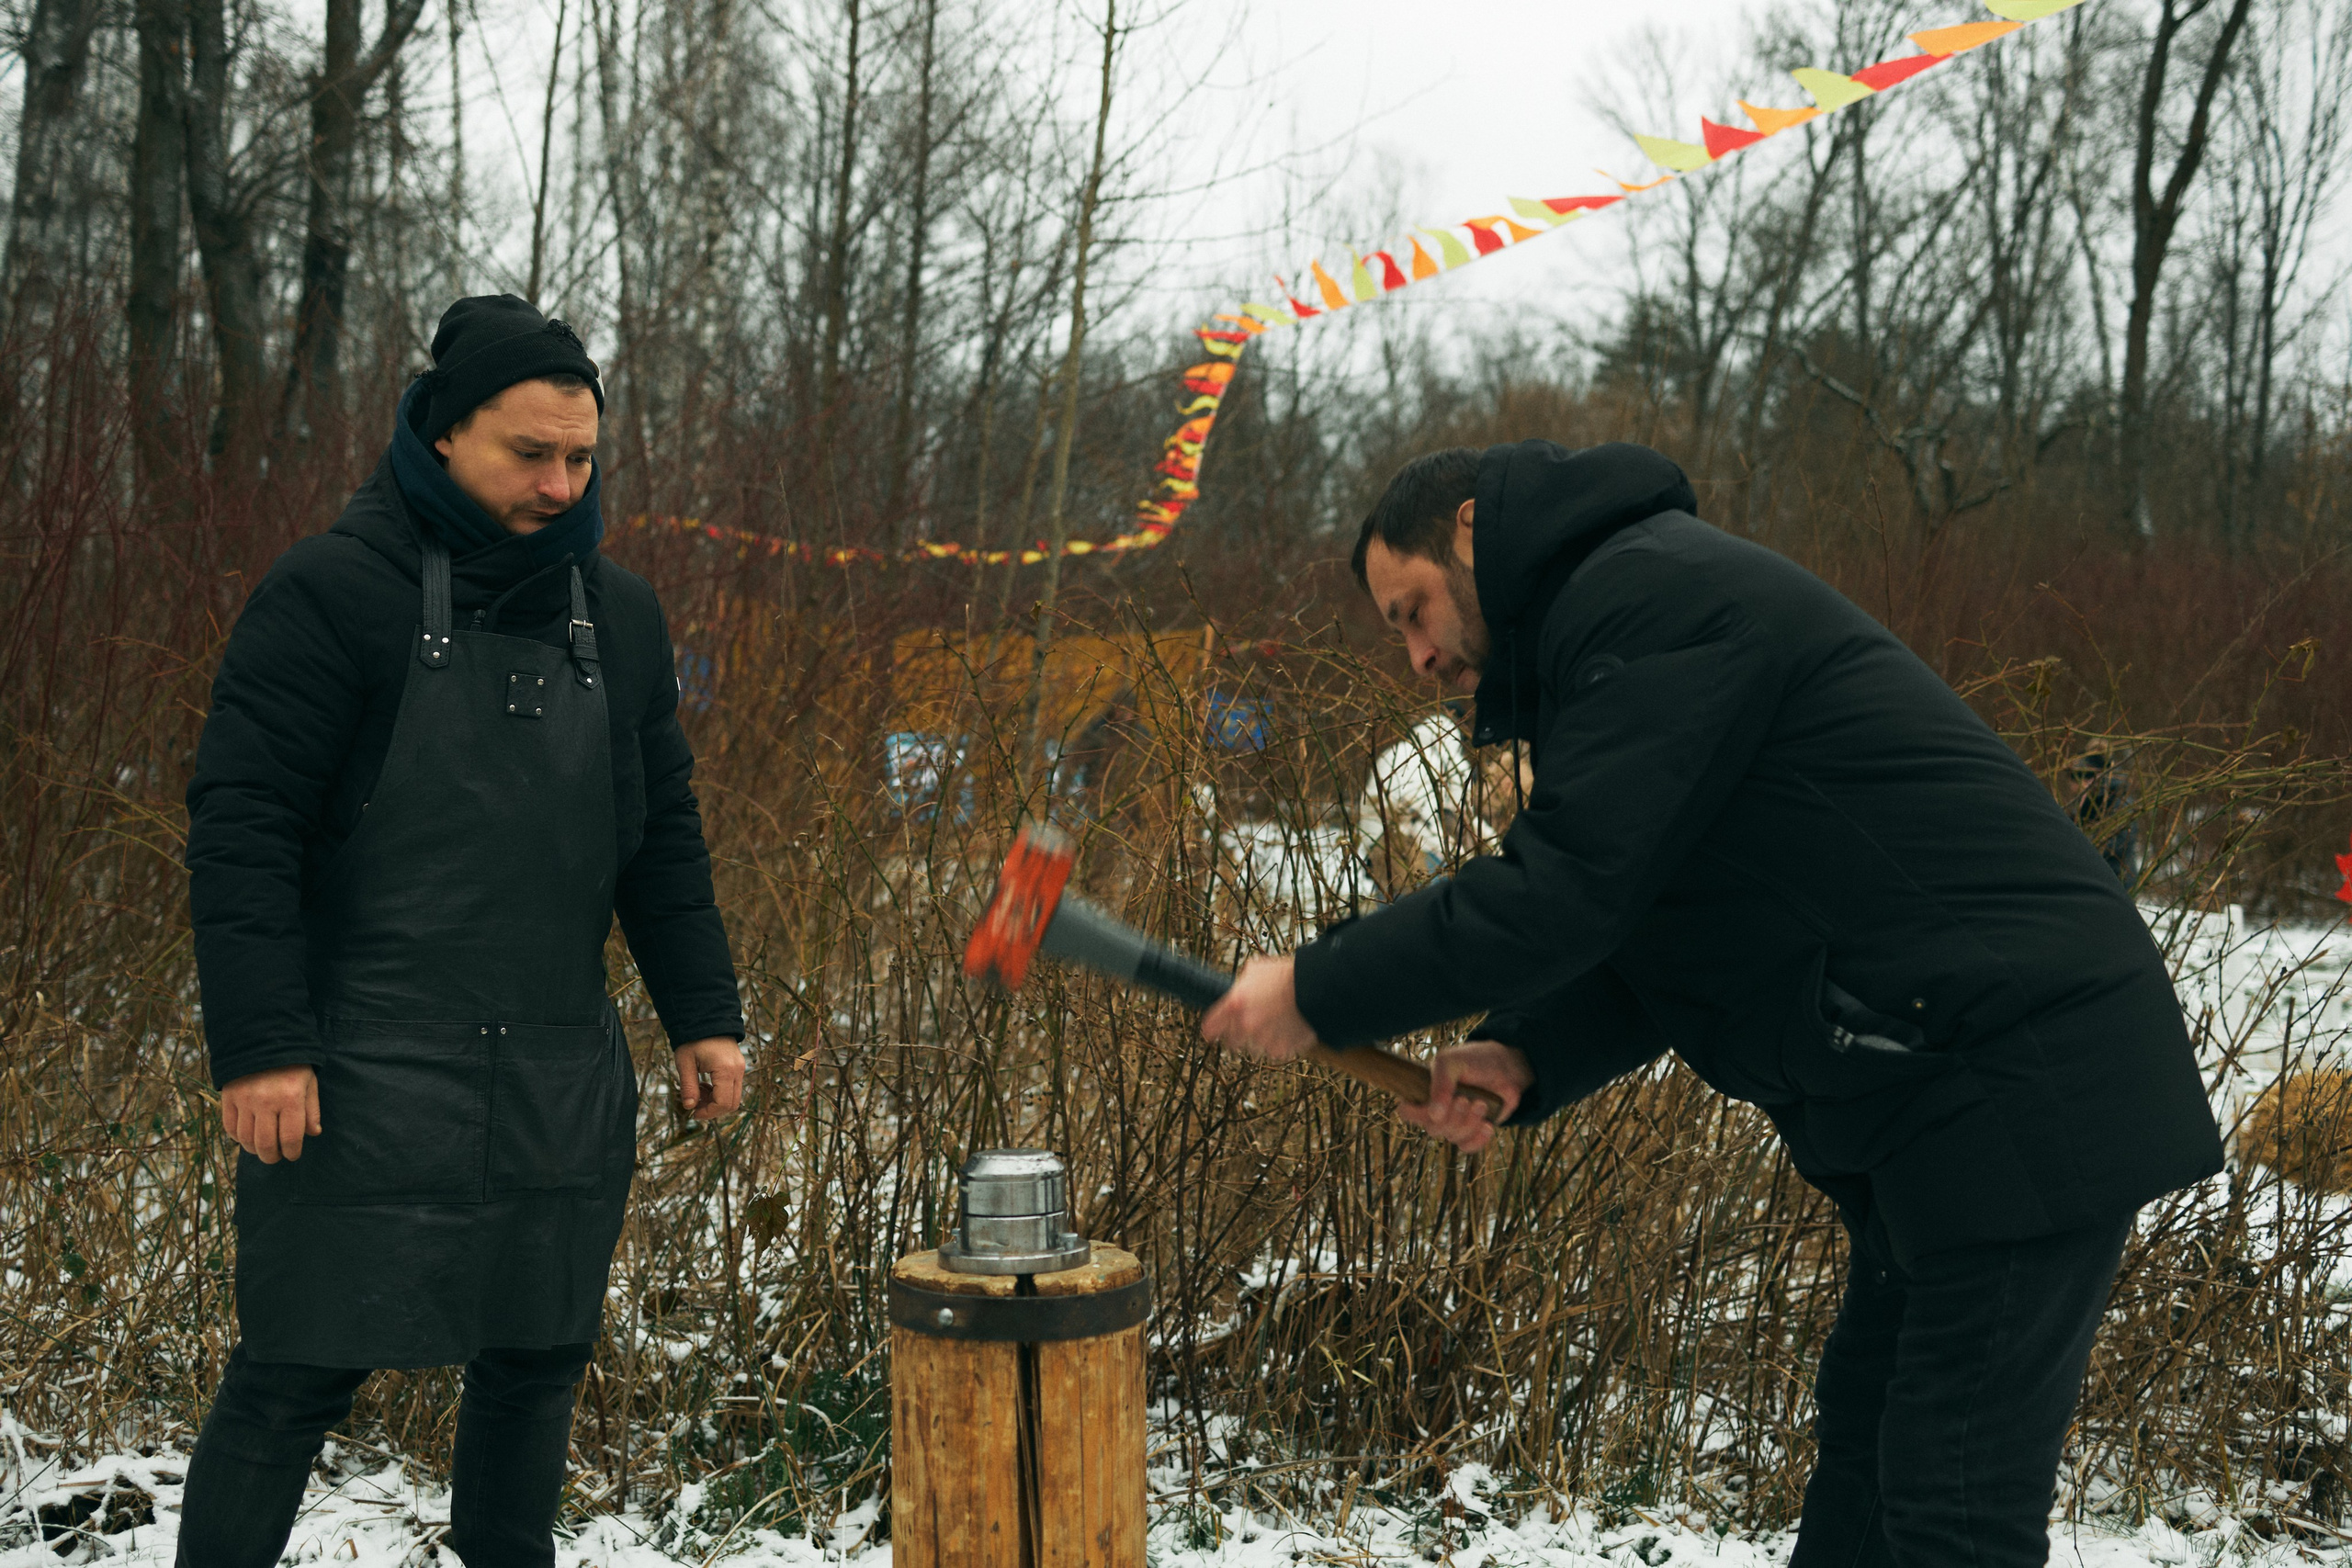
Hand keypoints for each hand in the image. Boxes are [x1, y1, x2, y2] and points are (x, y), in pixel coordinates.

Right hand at [221, 1065, 321, 1162]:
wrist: (262, 1040)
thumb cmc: (292, 1064)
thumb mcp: (309, 1083)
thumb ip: (311, 1110)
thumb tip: (313, 1133)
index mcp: (290, 1098)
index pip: (291, 1138)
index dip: (292, 1152)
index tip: (293, 1154)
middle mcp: (266, 1102)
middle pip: (265, 1144)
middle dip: (272, 1156)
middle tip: (277, 1156)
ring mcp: (244, 1101)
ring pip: (246, 1139)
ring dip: (255, 1149)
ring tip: (263, 1148)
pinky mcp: (228, 1098)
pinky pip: (230, 1127)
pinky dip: (238, 1137)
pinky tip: (247, 1136)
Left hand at [675, 1037, 744, 1120]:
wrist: (707, 1018)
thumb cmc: (693, 1039)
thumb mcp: (685, 1063)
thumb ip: (688, 1086)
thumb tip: (689, 1107)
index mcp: (725, 1070)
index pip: (723, 1103)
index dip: (708, 1113)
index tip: (693, 1113)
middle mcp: (737, 1070)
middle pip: (732, 1104)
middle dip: (713, 1109)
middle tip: (695, 1104)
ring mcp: (740, 1068)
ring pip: (734, 1097)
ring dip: (716, 1101)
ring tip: (697, 1090)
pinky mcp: (738, 1067)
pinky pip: (733, 1087)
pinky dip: (720, 1092)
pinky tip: (704, 1084)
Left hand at [1199, 954, 1317, 1061]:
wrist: (1314, 987)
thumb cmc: (1285, 975)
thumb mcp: (1255, 970)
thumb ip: (1239, 985)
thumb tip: (1234, 990)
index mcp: (1234, 1004)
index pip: (1209, 1028)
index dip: (1211, 1030)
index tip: (1212, 1033)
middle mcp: (1245, 1025)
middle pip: (1230, 1042)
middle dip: (1236, 1035)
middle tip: (1247, 1026)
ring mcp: (1263, 1040)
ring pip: (1253, 1046)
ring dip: (1259, 1038)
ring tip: (1274, 1021)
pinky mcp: (1280, 1050)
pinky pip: (1274, 1050)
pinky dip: (1278, 1042)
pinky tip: (1286, 1027)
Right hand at [1397, 1039, 1532, 1153]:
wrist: (1505, 1067)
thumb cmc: (1474, 1061)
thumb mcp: (1452, 1062)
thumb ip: (1440, 1084)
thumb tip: (1434, 1115)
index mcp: (1425, 1093)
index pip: (1407, 1112)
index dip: (1415, 1113)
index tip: (1432, 1105)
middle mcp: (1437, 1112)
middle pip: (1433, 1129)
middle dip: (1451, 1116)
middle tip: (1465, 1099)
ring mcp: (1455, 1123)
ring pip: (1453, 1137)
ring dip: (1469, 1122)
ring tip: (1482, 1103)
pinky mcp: (1473, 1132)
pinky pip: (1467, 1147)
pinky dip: (1478, 1139)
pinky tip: (1487, 1125)